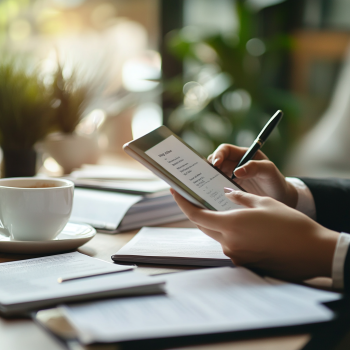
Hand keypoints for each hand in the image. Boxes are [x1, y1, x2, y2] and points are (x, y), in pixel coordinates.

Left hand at [171, 188, 338, 280]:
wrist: (311, 250)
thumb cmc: (289, 223)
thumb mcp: (263, 203)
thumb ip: (240, 199)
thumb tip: (227, 195)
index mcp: (231, 225)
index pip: (196, 215)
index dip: (182, 203)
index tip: (175, 192)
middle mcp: (228, 243)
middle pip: (203, 225)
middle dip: (197, 211)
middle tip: (197, 197)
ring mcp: (235, 255)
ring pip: (215, 235)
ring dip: (214, 222)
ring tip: (220, 208)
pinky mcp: (243, 261)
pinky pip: (228, 244)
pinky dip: (227, 232)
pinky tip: (237, 224)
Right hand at [208, 144, 296, 207]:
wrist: (280, 199)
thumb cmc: (276, 181)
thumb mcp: (270, 172)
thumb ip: (256, 167)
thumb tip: (237, 171)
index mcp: (242, 156)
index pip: (225, 150)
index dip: (218, 154)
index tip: (215, 164)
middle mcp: (233, 165)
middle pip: (214, 162)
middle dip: (208, 167)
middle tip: (205, 177)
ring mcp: (229, 178)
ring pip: (212, 175)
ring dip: (207, 180)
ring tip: (203, 187)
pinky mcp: (228, 190)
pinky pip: (215, 188)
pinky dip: (211, 191)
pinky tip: (210, 196)